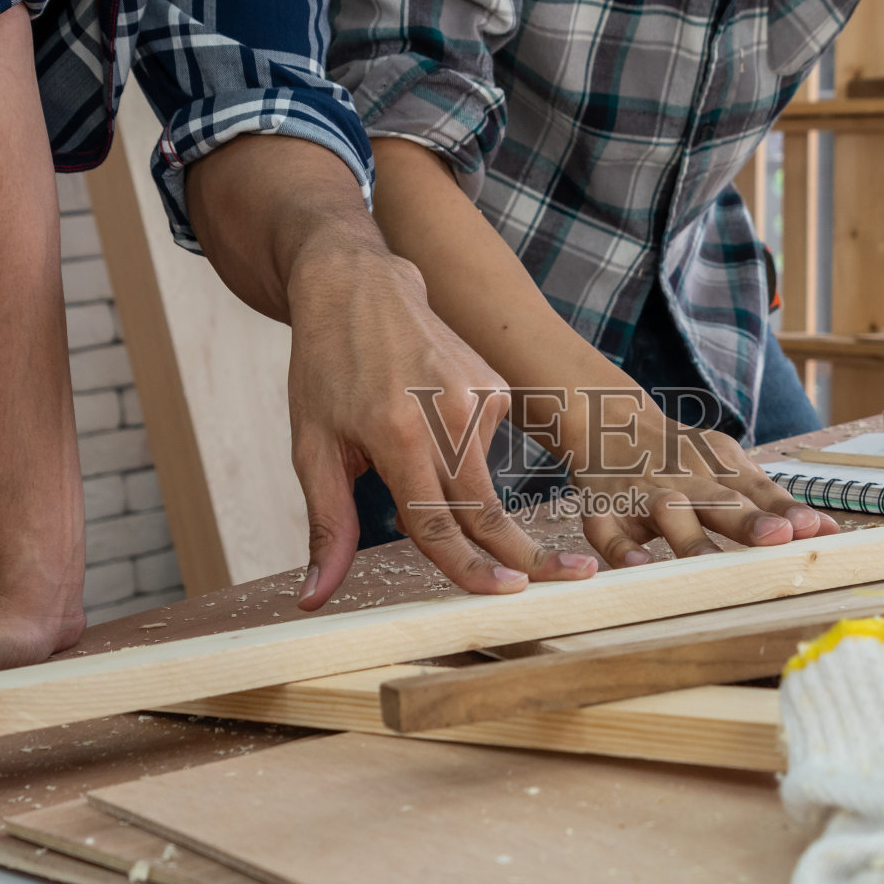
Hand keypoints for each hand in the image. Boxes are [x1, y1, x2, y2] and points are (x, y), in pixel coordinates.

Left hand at [285, 251, 596, 609]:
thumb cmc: (326, 369)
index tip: (506, 595)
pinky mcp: (496, 386)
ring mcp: (479, 396)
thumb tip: (316, 597)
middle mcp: (447, 415)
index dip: (470, 569)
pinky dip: (461, 458)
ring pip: (484, 483)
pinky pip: (485, 449)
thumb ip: (328, 526)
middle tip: (570, 580)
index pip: (440, 523)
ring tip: (404, 452)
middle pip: (487, 510)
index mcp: (399, 434)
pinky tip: (428, 419)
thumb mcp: (312, 448)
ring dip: (460, 501)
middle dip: (526, 556)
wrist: (357, 287)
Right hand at [555, 389, 839, 567]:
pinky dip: (620, 547)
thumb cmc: (683, 456)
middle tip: (778, 538)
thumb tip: (829, 531)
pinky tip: (638, 565)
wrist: (608, 420)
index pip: (758, 489)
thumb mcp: (729, 466)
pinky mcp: (604, 508)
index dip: (786, 510)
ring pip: (668, 513)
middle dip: (748, 521)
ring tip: (711, 565)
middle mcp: (685, 477)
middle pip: (720, 500)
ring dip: (689, 538)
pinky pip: (608, 529)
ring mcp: (644, 491)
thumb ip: (773, 501)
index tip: (815, 529)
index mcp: (719, 466)